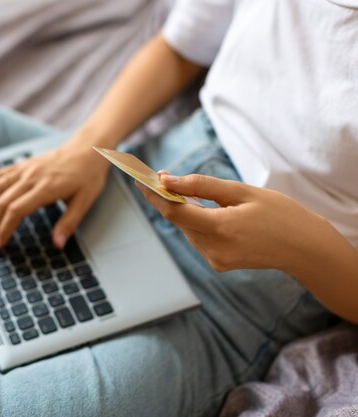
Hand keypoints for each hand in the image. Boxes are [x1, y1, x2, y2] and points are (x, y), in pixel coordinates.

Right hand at [0, 140, 109, 250]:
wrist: (87, 149)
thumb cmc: (88, 176)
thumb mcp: (85, 202)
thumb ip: (69, 223)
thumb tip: (58, 244)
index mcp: (46, 187)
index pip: (16, 210)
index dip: (4, 229)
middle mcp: (31, 176)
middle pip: (2, 202)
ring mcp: (24, 169)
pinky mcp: (22, 164)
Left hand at [135, 172, 327, 272]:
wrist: (304, 248)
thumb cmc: (278, 213)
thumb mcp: (241, 191)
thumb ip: (201, 185)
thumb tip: (168, 180)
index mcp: (220, 228)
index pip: (173, 210)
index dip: (154, 194)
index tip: (140, 179)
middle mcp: (213, 248)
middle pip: (178, 219)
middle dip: (167, 198)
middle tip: (162, 177)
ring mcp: (215, 259)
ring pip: (187, 228)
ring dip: (184, 210)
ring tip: (193, 194)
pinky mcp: (218, 264)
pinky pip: (198, 238)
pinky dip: (198, 223)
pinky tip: (212, 213)